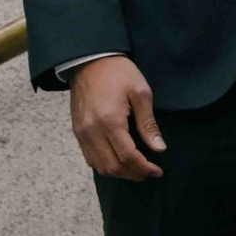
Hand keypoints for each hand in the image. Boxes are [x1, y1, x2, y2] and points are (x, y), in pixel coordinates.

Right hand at [70, 55, 163, 181]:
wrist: (90, 61)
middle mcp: (91, 131)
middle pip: (112, 166)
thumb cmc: (119, 73)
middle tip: (148, 173)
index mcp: (109, 121)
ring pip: (99, 166)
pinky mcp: (77, 131)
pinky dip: (104, 164)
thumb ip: (148, 123)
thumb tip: (159, 148)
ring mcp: (81, 133)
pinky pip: (89, 157)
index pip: (128, 156)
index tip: (157, 171)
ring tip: (135, 169)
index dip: (144, 168)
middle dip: (132, 174)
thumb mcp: (140, 93)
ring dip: (118, 172)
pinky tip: (118, 160)